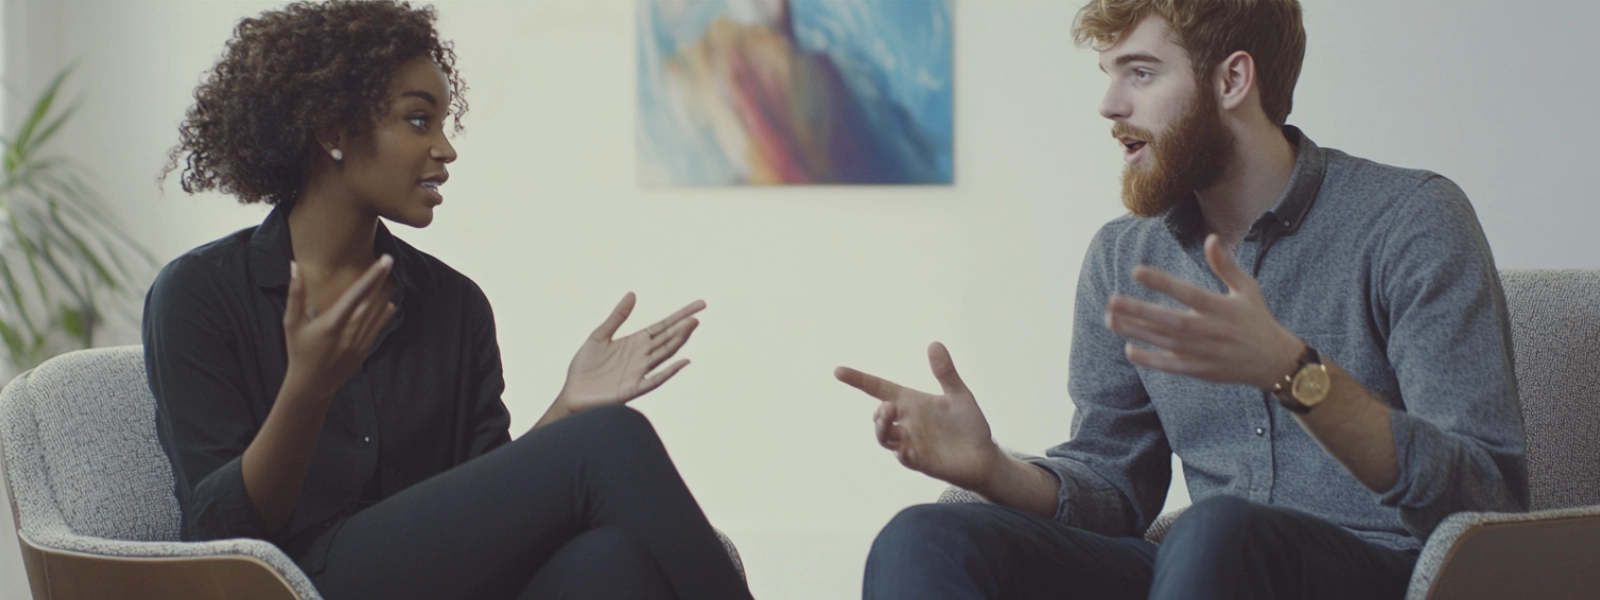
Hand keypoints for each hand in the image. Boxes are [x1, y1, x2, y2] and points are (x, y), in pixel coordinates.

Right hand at [282, 256, 395, 394]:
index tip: (383, 261)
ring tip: (391, 278)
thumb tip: (294, 266)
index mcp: (331, 323)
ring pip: (377, 313)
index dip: (372, 276)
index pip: (356, 293)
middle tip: (388, 261)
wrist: (312, 384)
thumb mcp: (291, 323)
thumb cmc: (298, 351)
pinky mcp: (364, 350)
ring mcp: (359, 342)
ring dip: (384, 294)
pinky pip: (378, 328)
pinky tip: (389, 303)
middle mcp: (349, 332)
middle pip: (370, 300)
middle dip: (380, 280)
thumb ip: (295, 294)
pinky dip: (385, 314)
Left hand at [555, 293, 704, 414]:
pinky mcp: (634, 388)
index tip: (699, 305)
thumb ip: (617, 317)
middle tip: (698, 314)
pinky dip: (670, 371)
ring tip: (691, 326)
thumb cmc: (585, 366)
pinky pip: (656, 379)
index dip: (680, 315)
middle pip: (667, 338)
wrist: (573, 393)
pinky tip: (683, 361)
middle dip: (683, 326)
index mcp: (635, 342)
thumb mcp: (599, 336)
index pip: (663, 325)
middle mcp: (642, 355)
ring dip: (678, 341)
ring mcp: (640, 372)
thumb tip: (632, 294)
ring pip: (664, 354)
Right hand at [834, 342, 1000, 489]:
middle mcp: (907, 423)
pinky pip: (905, 458)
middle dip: (879, 412)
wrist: (984, 455)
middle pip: (879, 417)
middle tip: (888, 406)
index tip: (839, 371)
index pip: (879, 389)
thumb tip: (934, 344)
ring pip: (885, 438)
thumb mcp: (958, 394)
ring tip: (889, 415)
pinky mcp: (921, 461)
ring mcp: (911, 443)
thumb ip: (945, 372)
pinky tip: (907, 448)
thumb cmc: (968, 424)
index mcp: (911, 403)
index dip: (859, 380)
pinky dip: (903, 453)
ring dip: (883, 428)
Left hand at [1105, 234, 1303, 388]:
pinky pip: (1171, 365)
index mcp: (1221, 308)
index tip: (1136, 271)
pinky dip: (1151, 360)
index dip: (1162, 282)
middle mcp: (1210, 330)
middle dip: (1139, 311)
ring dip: (1136, 332)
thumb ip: (1226, 265)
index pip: (1187, 292)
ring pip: (1164, 342)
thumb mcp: (1247, 288)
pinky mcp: (1200, 370)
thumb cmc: (1257, 319)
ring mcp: (1204, 352)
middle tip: (1112, 301)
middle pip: (1169, 320)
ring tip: (1110, 320)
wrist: (1273, 361)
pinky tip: (1129, 349)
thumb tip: (1210, 239)